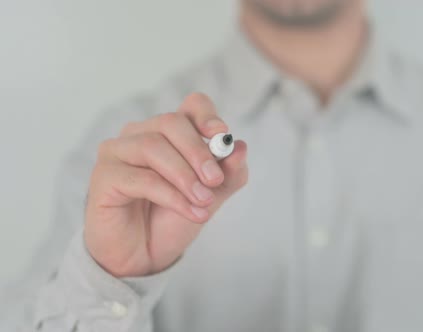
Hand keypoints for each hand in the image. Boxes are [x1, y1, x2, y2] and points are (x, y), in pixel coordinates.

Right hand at [84, 93, 247, 276]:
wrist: (144, 256)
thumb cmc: (172, 219)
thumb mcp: (210, 197)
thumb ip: (228, 174)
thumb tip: (240, 148)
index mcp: (169, 133)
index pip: (191, 106)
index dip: (207, 115)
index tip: (222, 137)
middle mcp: (140, 134)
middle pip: (171, 123)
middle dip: (198, 151)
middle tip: (215, 181)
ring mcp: (118, 152)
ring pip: (153, 147)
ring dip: (185, 176)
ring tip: (204, 202)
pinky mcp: (104, 177)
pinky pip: (142, 178)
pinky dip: (172, 196)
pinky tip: (191, 212)